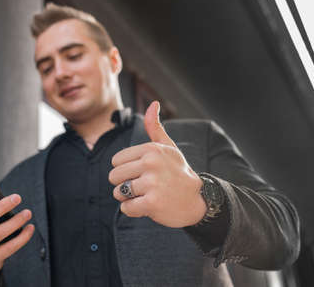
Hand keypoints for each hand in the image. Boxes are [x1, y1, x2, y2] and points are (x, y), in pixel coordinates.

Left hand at [109, 101, 205, 227]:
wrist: (198, 201)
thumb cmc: (178, 172)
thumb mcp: (169, 148)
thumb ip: (156, 128)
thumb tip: (154, 103)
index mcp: (151, 149)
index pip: (116, 160)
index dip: (125, 170)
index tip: (142, 173)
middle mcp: (151, 163)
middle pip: (114, 176)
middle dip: (123, 184)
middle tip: (143, 187)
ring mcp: (152, 183)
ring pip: (119, 192)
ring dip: (128, 198)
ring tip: (146, 195)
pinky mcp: (152, 203)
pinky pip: (126, 208)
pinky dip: (133, 210)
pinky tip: (148, 206)